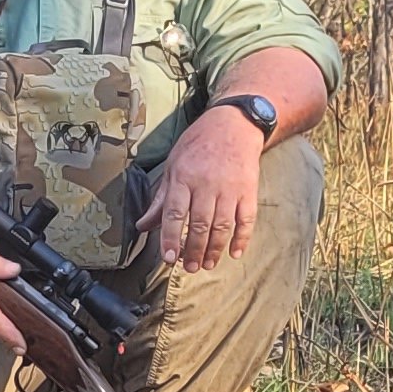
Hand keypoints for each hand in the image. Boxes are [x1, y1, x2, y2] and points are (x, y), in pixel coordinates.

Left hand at [146, 103, 263, 272]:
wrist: (235, 124)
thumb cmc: (197, 146)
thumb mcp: (173, 167)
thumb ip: (160, 199)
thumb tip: (143, 226)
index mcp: (184, 178)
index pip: (175, 214)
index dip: (171, 238)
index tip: (169, 259)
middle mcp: (207, 184)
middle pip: (200, 224)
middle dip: (194, 250)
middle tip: (190, 268)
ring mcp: (230, 188)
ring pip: (223, 225)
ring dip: (215, 249)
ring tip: (208, 264)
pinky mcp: (249, 190)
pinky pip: (247, 219)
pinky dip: (242, 238)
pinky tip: (235, 253)